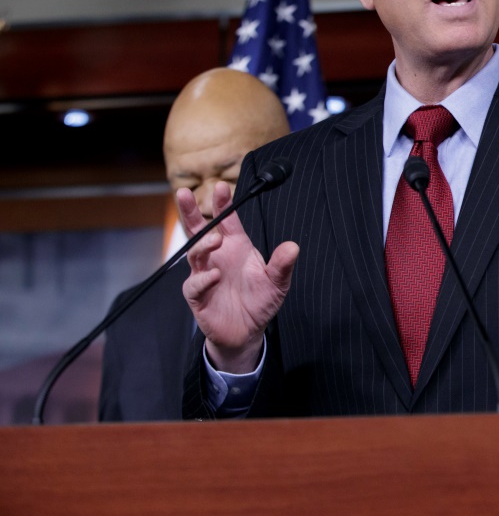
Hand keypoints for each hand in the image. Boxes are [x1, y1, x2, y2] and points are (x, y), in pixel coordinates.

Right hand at [178, 181, 297, 372]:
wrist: (247, 331)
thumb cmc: (260, 300)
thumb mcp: (277, 282)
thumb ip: (283, 265)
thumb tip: (293, 247)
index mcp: (236, 247)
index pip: (227, 220)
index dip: (223, 204)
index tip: (221, 187)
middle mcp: (218, 257)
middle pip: (199, 230)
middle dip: (190, 211)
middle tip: (184, 193)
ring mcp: (205, 275)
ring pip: (195, 254)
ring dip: (204, 245)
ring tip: (216, 239)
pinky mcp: (198, 296)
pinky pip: (194, 285)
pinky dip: (203, 279)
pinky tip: (214, 276)